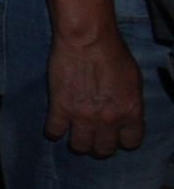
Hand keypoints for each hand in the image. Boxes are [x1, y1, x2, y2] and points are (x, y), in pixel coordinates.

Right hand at [45, 31, 144, 156]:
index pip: (131, 142)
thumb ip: (129, 101)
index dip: (122, 139)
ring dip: (78, 143)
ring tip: (74, 134)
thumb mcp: (134, 80)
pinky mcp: (60, 108)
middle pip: (104, 149)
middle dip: (99, 146)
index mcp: (130, 112)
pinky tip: (55, 126)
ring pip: (80, 146)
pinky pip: (54, 132)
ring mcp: (83, 117)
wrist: (87, 39)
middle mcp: (109, 120)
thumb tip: (123, 111)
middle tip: (93, 137)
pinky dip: (54, 132)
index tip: (116, 134)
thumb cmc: (112, 52)